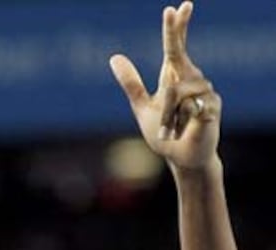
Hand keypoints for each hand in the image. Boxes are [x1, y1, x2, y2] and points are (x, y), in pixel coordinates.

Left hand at [109, 2, 219, 170]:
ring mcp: (205, 92)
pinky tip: (187, 126)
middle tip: (180, 5)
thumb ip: (131, 83)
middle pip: (181, 54)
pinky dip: (182, 118)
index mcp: (174, 78)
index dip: (176, 28)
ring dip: (169, 111)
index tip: (176, 8)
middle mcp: (191, 80)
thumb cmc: (164, 133)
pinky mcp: (212, 108)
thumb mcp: (141, 107)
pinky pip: (192, 105)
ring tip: (170, 126)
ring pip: (178, 90)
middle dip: (177, 31)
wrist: (181, 158)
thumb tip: (114, 57)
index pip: (175, 48)